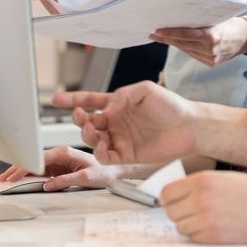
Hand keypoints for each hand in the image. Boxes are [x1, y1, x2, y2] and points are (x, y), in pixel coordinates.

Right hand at [0, 145, 120, 190]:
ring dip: (19, 172)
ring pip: (33, 165)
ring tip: (4, 180)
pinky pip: (38, 171)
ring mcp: (57, 160)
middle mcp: (59, 153)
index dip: (24, 167)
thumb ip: (66, 180)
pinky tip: (16, 180)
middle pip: (33, 160)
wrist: (113, 172)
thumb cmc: (103, 171)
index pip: (39, 159)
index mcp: (65, 152)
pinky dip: (26, 175)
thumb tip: (47, 185)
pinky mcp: (57, 167)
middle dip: (16, 169)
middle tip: (2, 179)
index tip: (13, 176)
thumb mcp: (86, 177)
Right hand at [54, 81, 199, 164]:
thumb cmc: (171, 105)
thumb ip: (123, 95)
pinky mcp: (127, 155)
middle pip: (89, 122)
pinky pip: (106, 156)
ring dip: (88, 135)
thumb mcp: (145, 90)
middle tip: (78, 115)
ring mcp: (120, 139)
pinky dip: (100, 151)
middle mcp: (116, 122)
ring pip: (94, 140)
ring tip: (91, 129)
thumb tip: (106, 105)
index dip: (73, 100)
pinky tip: (103, 143)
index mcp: (118, 104)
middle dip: (79, 119)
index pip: (91, 101)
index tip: (56, 99)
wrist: (190, 126)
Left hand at [149, 17, 246, 65]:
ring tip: (161, 37)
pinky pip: (193, 54)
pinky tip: (177, 42)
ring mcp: (210, 58)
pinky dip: (185, 47)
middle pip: (182, 43)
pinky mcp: (210, 63)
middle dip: (167, 38)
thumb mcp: (217, 17)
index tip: (156, 31)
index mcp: (212, 36)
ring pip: (186, 49)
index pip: (185, 34)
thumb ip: (200, 19)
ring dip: (173, 43)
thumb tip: (178, 16)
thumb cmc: (232, 22)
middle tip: (153, 33)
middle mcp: (210, 50)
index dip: (169, 33)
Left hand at [162, 172, 246, 243]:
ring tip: (210, 219)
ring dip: (192, 226)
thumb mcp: (224, 178)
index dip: (169, 199)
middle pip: (172, 213)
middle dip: (180, 213)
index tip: (174, 202)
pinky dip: (202, 236)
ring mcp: (207, 220)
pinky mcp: (215, 237)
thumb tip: (179, 196)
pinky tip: (217, 228)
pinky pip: (195, 239)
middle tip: (194, 212)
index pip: (167, 194)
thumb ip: (199, 185)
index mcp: (202, 181)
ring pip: (182, 228)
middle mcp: (201, 199)